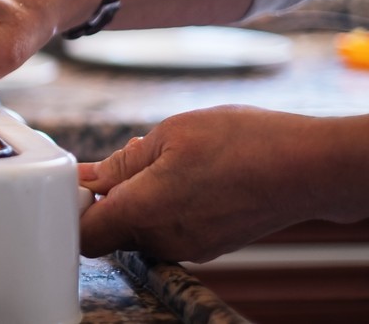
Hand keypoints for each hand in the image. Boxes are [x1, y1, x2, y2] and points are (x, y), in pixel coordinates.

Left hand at [78, 105, 320, 261]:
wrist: (309, 167)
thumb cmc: (243, 144)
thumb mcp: (169, 135)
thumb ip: (122, 163)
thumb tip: (90, 178)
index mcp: (142, 212)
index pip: (84, 235)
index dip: (74, 208)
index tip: (80, 182)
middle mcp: (162, 240)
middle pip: (112, 231)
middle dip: (110, 198)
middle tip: (129, 160)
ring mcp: (188, 247)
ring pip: (141, 229)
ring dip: (141, 199)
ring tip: (167, 160)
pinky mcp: (209, 246)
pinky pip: (170, 229)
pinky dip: (167, 206)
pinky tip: (189, 175)